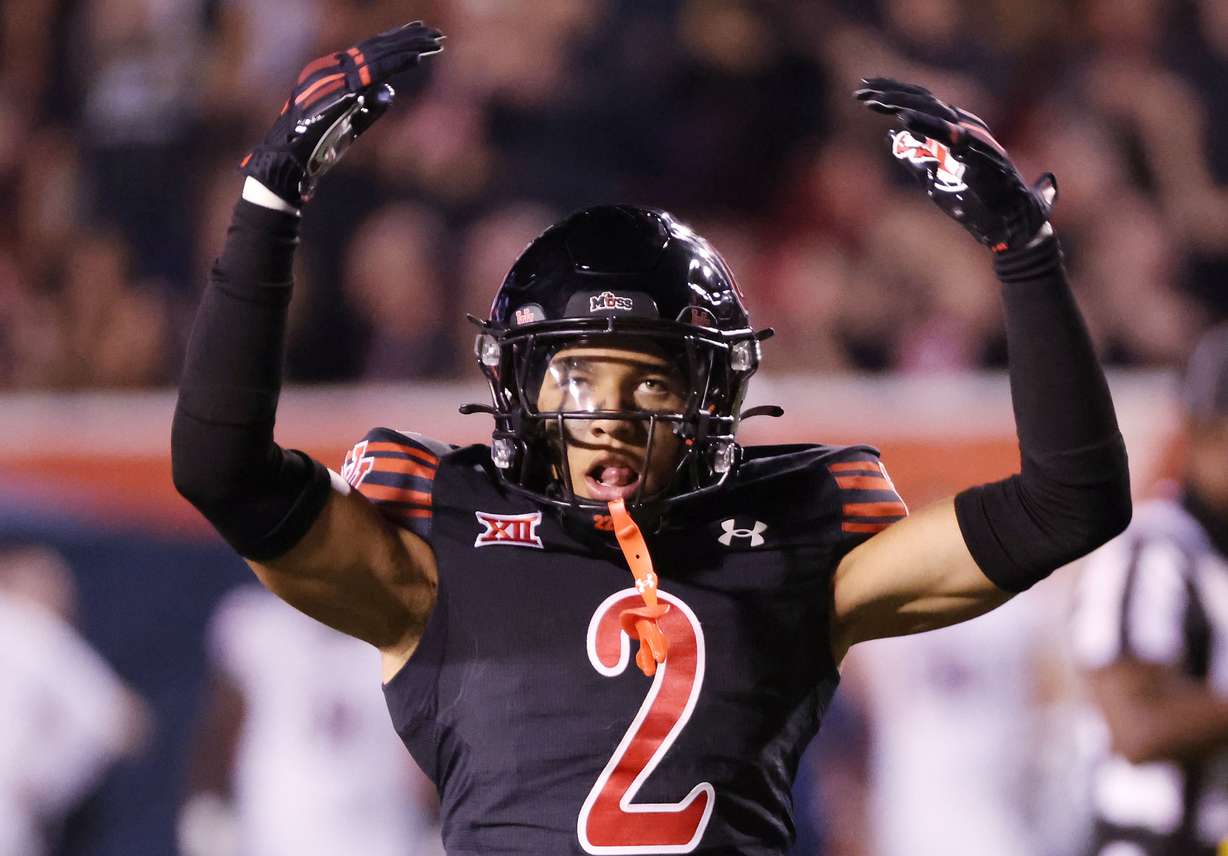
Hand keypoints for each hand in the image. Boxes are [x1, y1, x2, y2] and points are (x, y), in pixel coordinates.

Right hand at [241, 21, 444, 205]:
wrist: (292, 160)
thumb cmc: (316, 147)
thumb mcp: (349, 124)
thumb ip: (369, 107)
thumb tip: (389, 90)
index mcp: (331, 73)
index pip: (368, 52)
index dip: (394, 43)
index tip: (418, 37)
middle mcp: (332, 68)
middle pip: (376, 47)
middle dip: (407, 38)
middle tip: (434, 32)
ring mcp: (336, 76)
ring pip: (379, 54)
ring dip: (408, 46)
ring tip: (434, 39)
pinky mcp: (342, 89)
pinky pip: (375, 71)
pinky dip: (397, 63)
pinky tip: (417, 57)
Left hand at [855, 77, 1055, 252]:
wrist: (1009, 223)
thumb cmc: (975, 200)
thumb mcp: (933, 177)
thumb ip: (914, 157)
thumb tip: (891, 138)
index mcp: (957, 128)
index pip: (921, 101)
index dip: (893, 93)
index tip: (864, 91)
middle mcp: (966, 125)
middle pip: (923, 99)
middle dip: (889, 93)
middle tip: (860, 91)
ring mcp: (974, 136)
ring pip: (933, 110)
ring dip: (900, 103)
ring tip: (873, 100)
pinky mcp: (978, 153)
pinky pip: (949, 134)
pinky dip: (926, 124)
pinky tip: (902, 120)